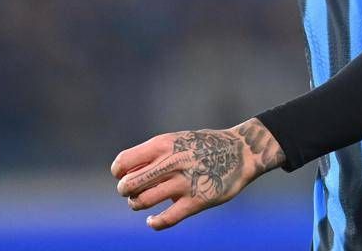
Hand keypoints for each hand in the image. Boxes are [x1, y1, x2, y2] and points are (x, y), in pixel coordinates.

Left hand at [110, 117, 285, 229]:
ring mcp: (184, 182)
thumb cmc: (205, 145)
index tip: (124, 176)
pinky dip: (154, 223)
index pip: (124, 162)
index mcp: (164, 144)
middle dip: (126, 191)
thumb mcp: (178, 139)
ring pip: (143, 201)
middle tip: (133, 192)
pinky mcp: (197, 201)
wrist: (242, 151)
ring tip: (143, 203)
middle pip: (129, 184)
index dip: (119, 173)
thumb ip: (155, 154)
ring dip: (138, 204)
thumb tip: (126, 172)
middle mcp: (171, 162)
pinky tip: (153, 221)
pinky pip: (166, 219)